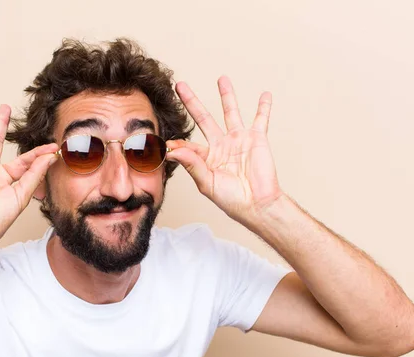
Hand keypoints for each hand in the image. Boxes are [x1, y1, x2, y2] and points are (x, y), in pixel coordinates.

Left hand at [166, 76, 283, 223]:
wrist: (257, 204)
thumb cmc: (231, 199)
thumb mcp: (207, 183)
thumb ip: (191, 164)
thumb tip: (172, 150)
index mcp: (206, 158)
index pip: (187, 144)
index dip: (176, 142)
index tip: (164, 140)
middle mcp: (221, 145)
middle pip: (203, 118)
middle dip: (191, 102)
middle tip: (179, 85)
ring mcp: (238, 140)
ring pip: (231, 112)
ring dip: (226, 95)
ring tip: (221, 78)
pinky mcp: (256, 139)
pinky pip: (261, 119)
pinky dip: (264, 107)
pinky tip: (265, 94)